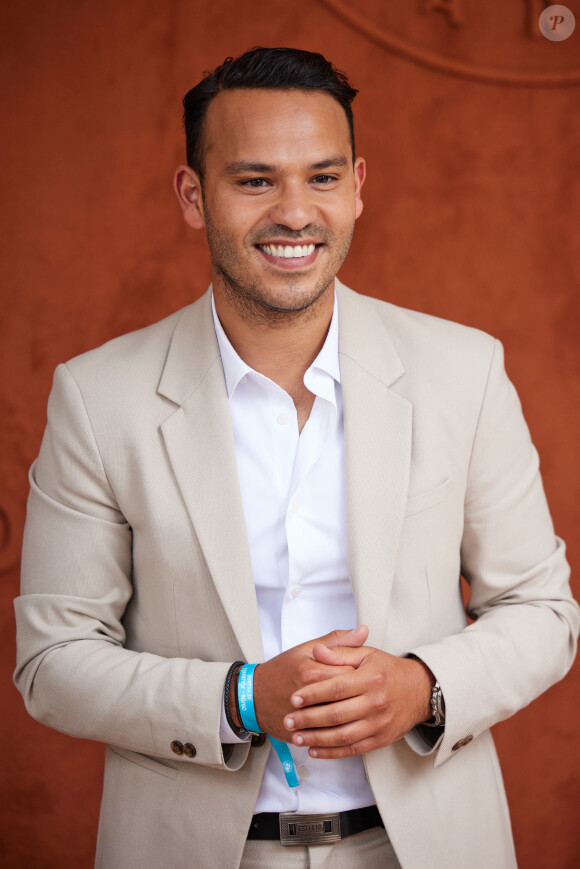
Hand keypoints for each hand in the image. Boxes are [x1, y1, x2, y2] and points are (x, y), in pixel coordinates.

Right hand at [250, 626, 368, 740]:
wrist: (253, 696)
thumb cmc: (280, 671)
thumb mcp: (306, 649)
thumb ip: (337, 641)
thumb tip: (363, 631)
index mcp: (315, 671)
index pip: (352, 672)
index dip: (362, 673)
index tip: (364, 672)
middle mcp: (312, 695)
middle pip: (350, 697)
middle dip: (361, 696)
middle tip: (362, 692)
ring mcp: (307, 716)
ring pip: (343, 720)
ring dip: (354, 716)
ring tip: (357, 709)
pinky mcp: (303, 732)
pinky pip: (330, 737)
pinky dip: (340, 735)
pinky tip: (347, 728)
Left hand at [282, 644, 433, 758]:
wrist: (420, 690)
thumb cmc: (389, 670)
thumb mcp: (367, 654)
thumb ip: (340, 651)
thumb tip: (318, 650)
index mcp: (370, 679)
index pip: (335, 688)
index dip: (312, 694)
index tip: (294, 698)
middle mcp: (375, 702)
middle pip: (336, 714)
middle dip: (308, 719)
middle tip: (288, 720)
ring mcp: (379, 723)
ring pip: (342, 736)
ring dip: (316, 739)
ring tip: (296, 737)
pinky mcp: (381, 739)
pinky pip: (353, 749)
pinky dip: (332, 752)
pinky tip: (315, 750)